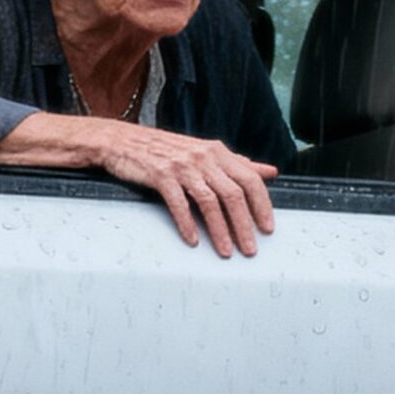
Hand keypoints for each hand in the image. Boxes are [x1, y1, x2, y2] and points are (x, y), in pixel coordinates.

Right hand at [93, 123, 277, 254]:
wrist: (123, 141)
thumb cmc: (167, 150)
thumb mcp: (205, 152)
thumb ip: (238, 163)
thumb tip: (271, 172)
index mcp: (217, 151)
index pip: (250, 179)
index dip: (262, 205)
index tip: (268, 229)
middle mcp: (202, 156)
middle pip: (233, 194)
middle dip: (244, 225)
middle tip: (250, 249)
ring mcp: (182, 165)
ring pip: (209, 201)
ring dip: (220, 231)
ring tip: (226, 252)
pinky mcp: (160, 174)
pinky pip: (179, 203)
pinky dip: (187, 223)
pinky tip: (194, 240)